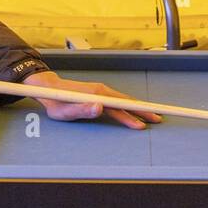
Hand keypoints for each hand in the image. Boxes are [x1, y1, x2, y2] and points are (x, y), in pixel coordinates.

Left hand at [23, 71, 161, 129]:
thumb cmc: (55, 102)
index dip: (137, 112)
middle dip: (143, 111)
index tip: (150, 119)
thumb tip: (100, 108)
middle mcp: (101, 90)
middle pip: (127, 102)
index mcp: (97, 95)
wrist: (48, 88)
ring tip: (150, 117)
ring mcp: (101, 91)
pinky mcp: (99, 94)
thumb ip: (82, 110)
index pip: (122, 105)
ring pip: (123, 101)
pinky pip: (117, 101)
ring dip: (138, 109)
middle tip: (158, 119)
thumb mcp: (64, 111)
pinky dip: (128, 107)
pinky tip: (133, 112)